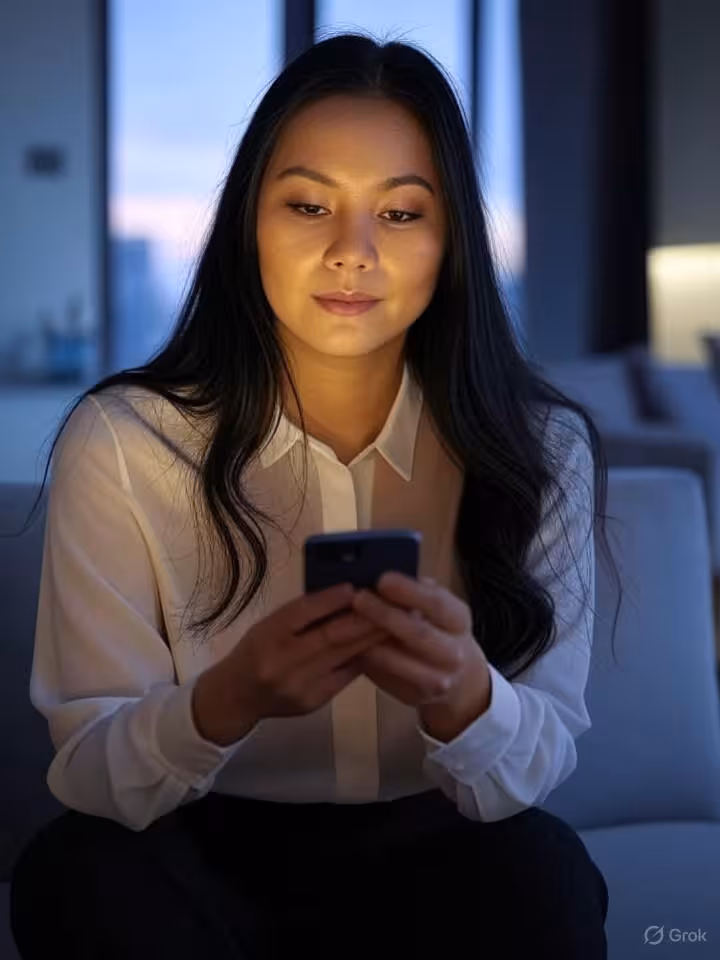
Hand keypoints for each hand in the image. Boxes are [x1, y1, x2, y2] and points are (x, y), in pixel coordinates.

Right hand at [192, 583, 386, 745]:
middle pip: (330, 637)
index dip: (331, 599)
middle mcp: (283, 661)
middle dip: (363, 619)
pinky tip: (380, 646)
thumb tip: (345, 594)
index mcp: (268, 634)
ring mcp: (300, 685)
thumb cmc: (256, 650)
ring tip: (392, 622)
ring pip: (343, 657)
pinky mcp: (314, 702)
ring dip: (370, 638)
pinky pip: (345, 676)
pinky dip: (363, 658)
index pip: (303, 612)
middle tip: (390, 604)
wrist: (237, 696)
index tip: (356, 587)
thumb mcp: (269, 625)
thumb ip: (301, 613)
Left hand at [349, 573, 491, 740]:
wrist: (459, 678)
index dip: (409, 591)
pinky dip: (369, 661)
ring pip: (400, 661)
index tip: (383, 579)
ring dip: (370, 642)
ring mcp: (439, 679)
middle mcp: (455, 651)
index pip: (437, 602)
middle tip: (358, 598)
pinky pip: (387, 678)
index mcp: (458, 619)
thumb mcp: (434, 608)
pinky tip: (350, 646)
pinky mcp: (418, 696)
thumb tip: (380, 575)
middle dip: (385, 615)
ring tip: (346, 623)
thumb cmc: (436, 629)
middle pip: (418, 633)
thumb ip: (413, 593)